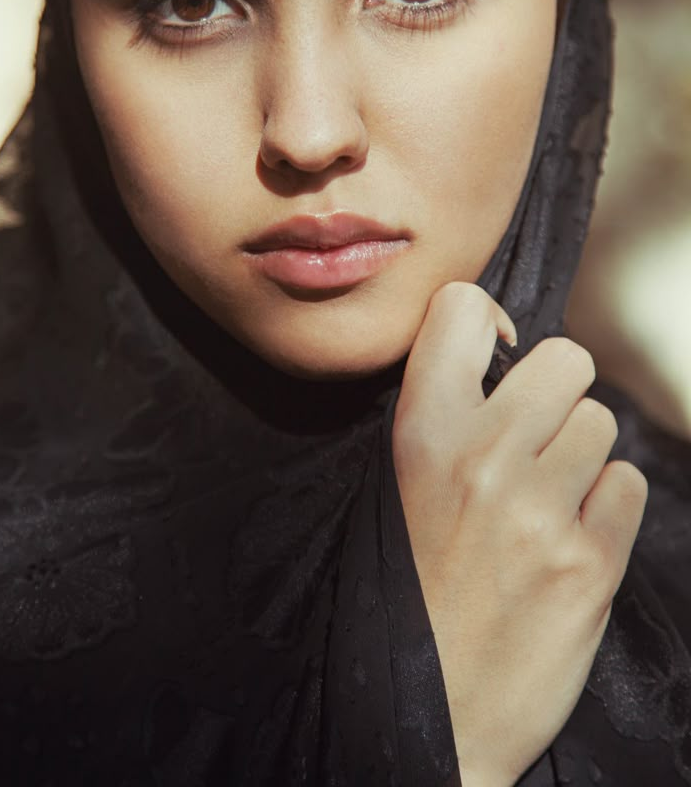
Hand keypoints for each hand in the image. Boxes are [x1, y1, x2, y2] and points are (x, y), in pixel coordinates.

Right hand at [392, 282, 646, 786]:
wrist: (430, 713)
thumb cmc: (408, 595)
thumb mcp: (394, 488)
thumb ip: (442, 418)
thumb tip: (506, 359)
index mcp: (420, 433)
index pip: (463, 308)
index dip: (488, 325)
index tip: (496, 357)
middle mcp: (481, 457)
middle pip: (565, 357)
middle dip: (557, 392)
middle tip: (534, 438)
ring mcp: (539, 510)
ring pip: (600, 422)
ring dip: (582, 456)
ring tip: (546, 501)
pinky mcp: (588, 562)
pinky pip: (628, 484)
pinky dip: (607, 508)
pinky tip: (570, 540)